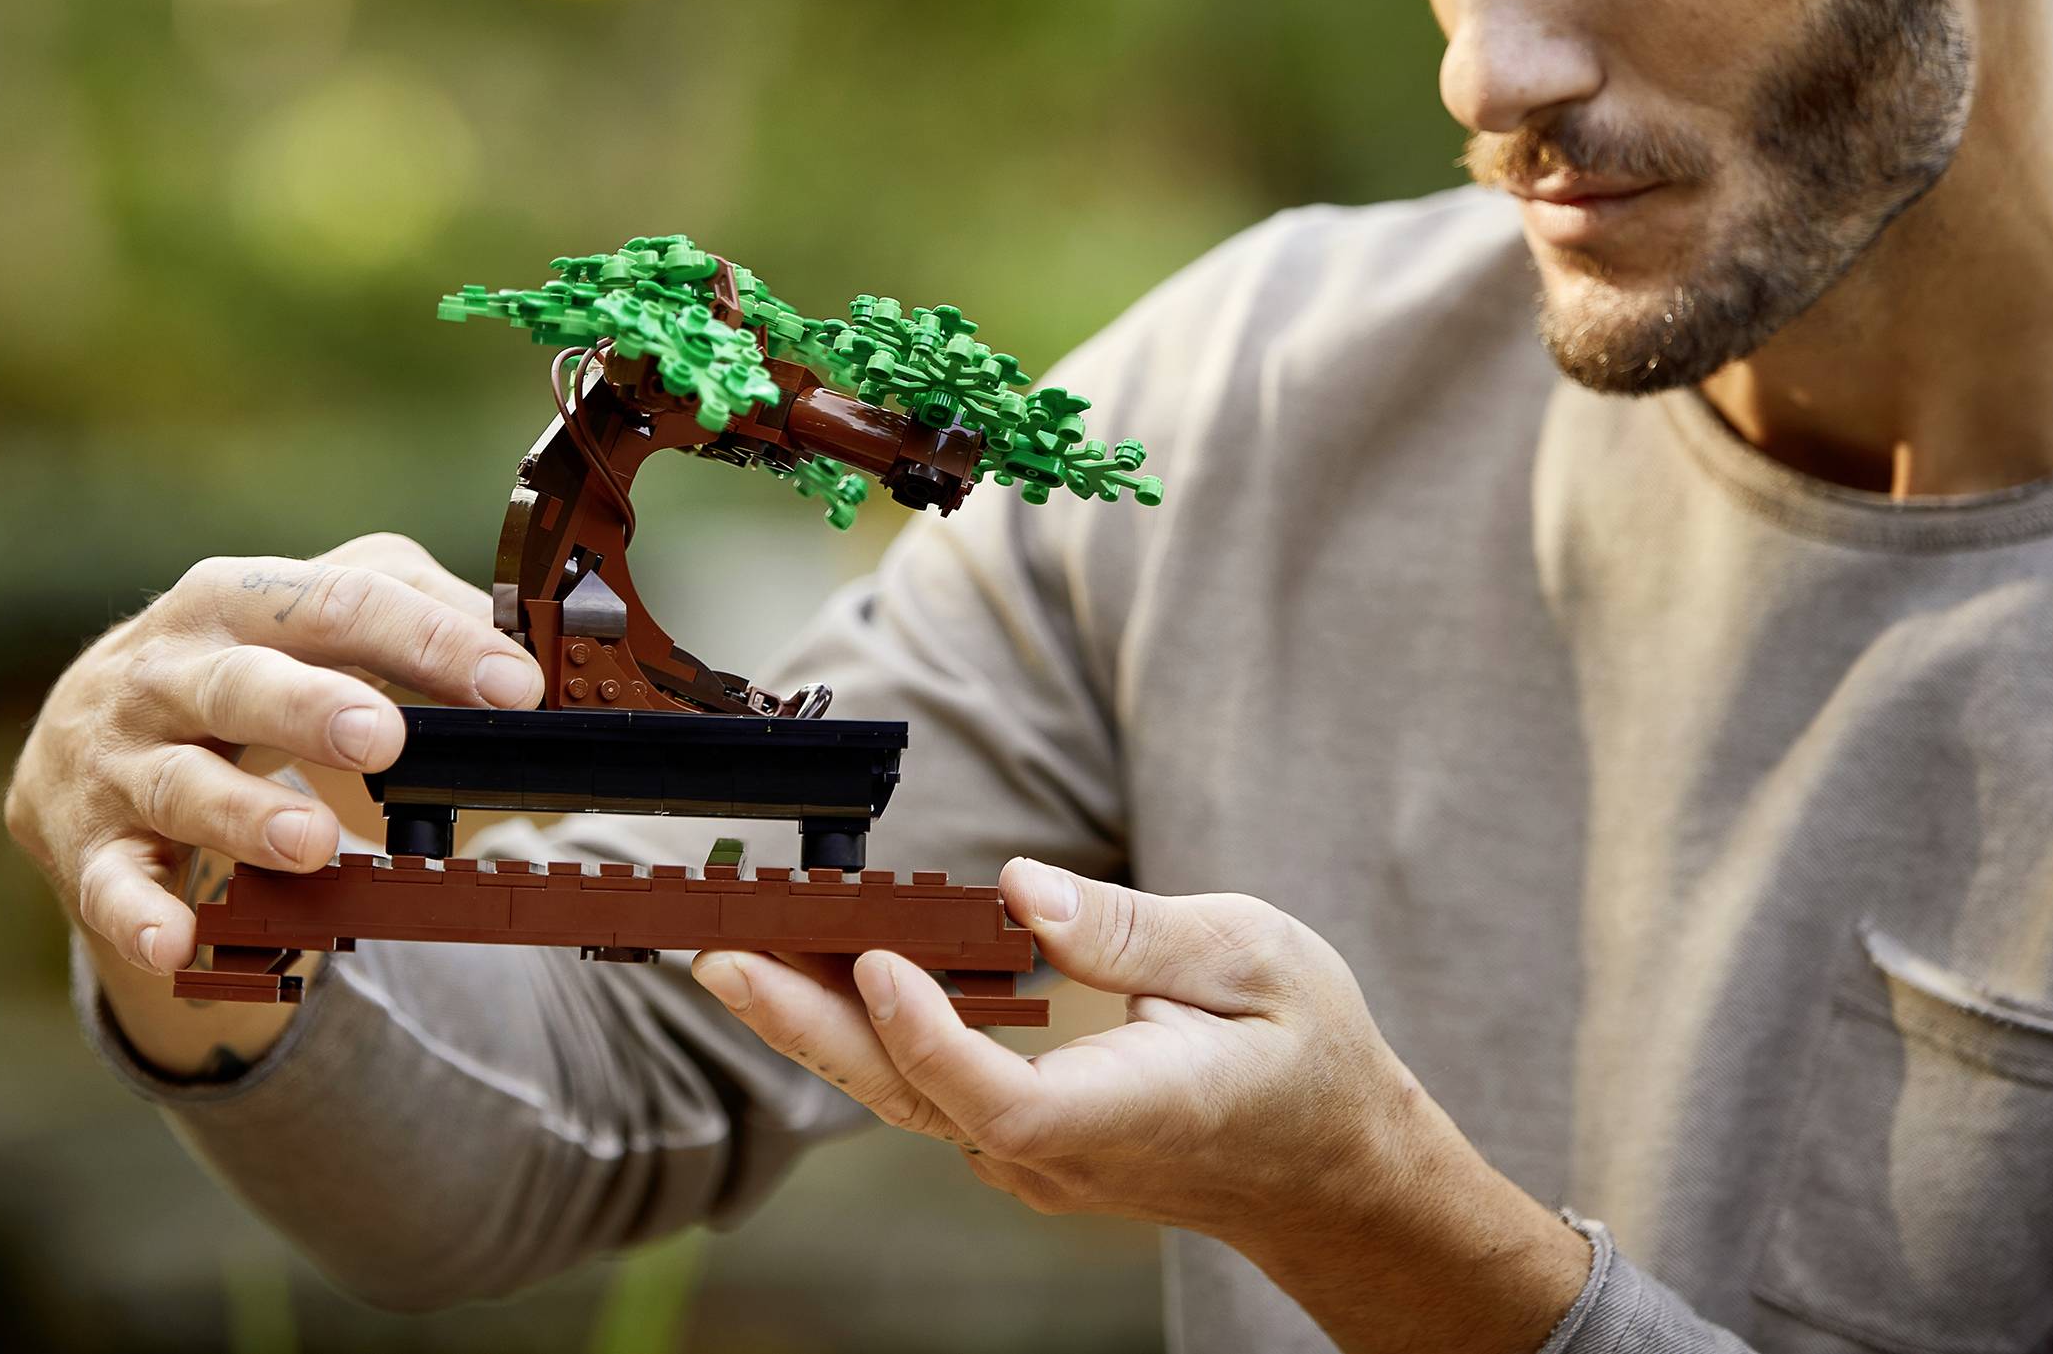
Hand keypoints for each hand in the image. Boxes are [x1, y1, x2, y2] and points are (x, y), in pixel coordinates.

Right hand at [4, 532, 543, 976]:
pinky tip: (177, 942)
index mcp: (238, 599)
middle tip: (384, 740)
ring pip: (181, 785)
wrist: (80, 745)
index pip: (340, 601)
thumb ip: (416, 615)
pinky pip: (109, 886)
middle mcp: (167, 670)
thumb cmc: (234, 670)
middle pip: (240, 682)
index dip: (430, 642)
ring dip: (246, 816)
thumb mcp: (312, 621)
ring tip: (316, 843)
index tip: (514, 688)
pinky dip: (139, 915)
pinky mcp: (87, 846)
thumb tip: (527, 645)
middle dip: (310, 708)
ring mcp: (119, 761)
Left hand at [689, 861, 1589, 1353]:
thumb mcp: (1257, 957)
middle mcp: (1060, 1153)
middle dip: (806, 1025)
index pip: (997, 1096)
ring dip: (814, 1024)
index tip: (881, 956)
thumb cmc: (1306, 1054)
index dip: (926, 1033)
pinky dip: (862, 1030)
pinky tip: (816, 971)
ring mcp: (1032, 1156)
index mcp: (1126, 1115)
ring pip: (902, 1095)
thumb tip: (1020, 888)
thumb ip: (1134, 929)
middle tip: (723, 954)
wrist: (1328, 1165)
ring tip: (734, 950)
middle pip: (911, 1099)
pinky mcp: (1019, 1138)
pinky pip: (924, 1087)